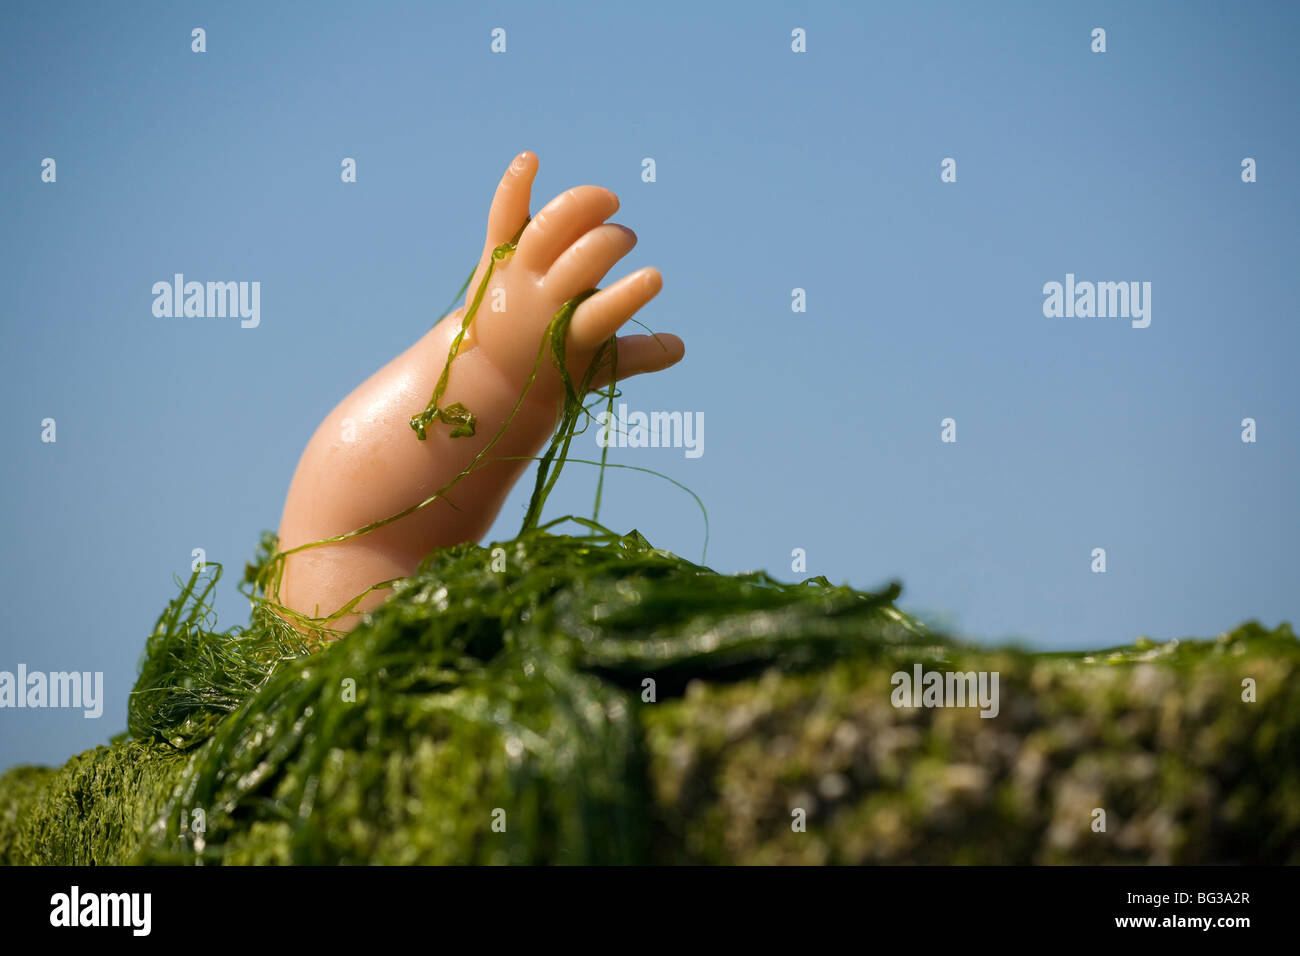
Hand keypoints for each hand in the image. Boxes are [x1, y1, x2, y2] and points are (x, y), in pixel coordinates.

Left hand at [458, 151, 684, 394]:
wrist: (488, 372)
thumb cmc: (555, 366)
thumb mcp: (594, 368)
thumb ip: (635, 356)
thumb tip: (680, 348)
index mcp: (570, 334)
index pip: (603, 312)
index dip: (629, 294)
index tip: (653, 277)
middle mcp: (542, 299)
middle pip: (582, 259)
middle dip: (612, 241)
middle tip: (625, 241)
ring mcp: (517, 274)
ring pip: (550, 228)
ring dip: (584, 207)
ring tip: (607, 203)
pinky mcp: (496, 254)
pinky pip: (504, 214)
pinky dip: (516, 184)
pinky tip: (532, 158)